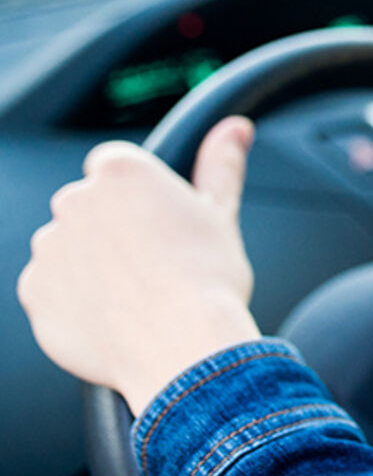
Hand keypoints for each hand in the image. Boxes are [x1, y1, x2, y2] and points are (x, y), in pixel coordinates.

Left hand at [16, 117, 260, 416]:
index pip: (113, 164)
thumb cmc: (207, 279)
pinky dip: (74, 298)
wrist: (181, 347)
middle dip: (112, 226)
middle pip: (88, 204)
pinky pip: (51, 288)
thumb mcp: (221, 213)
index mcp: (120, 172)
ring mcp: (49, 248)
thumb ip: (220, 164)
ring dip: (91, 262)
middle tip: (153, 259)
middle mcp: (74, 201)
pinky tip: (113, 314)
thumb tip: (234, 127)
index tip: (157, 219)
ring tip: (136, 292)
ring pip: (69, 246)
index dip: (138, 193)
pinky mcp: (34, 292)